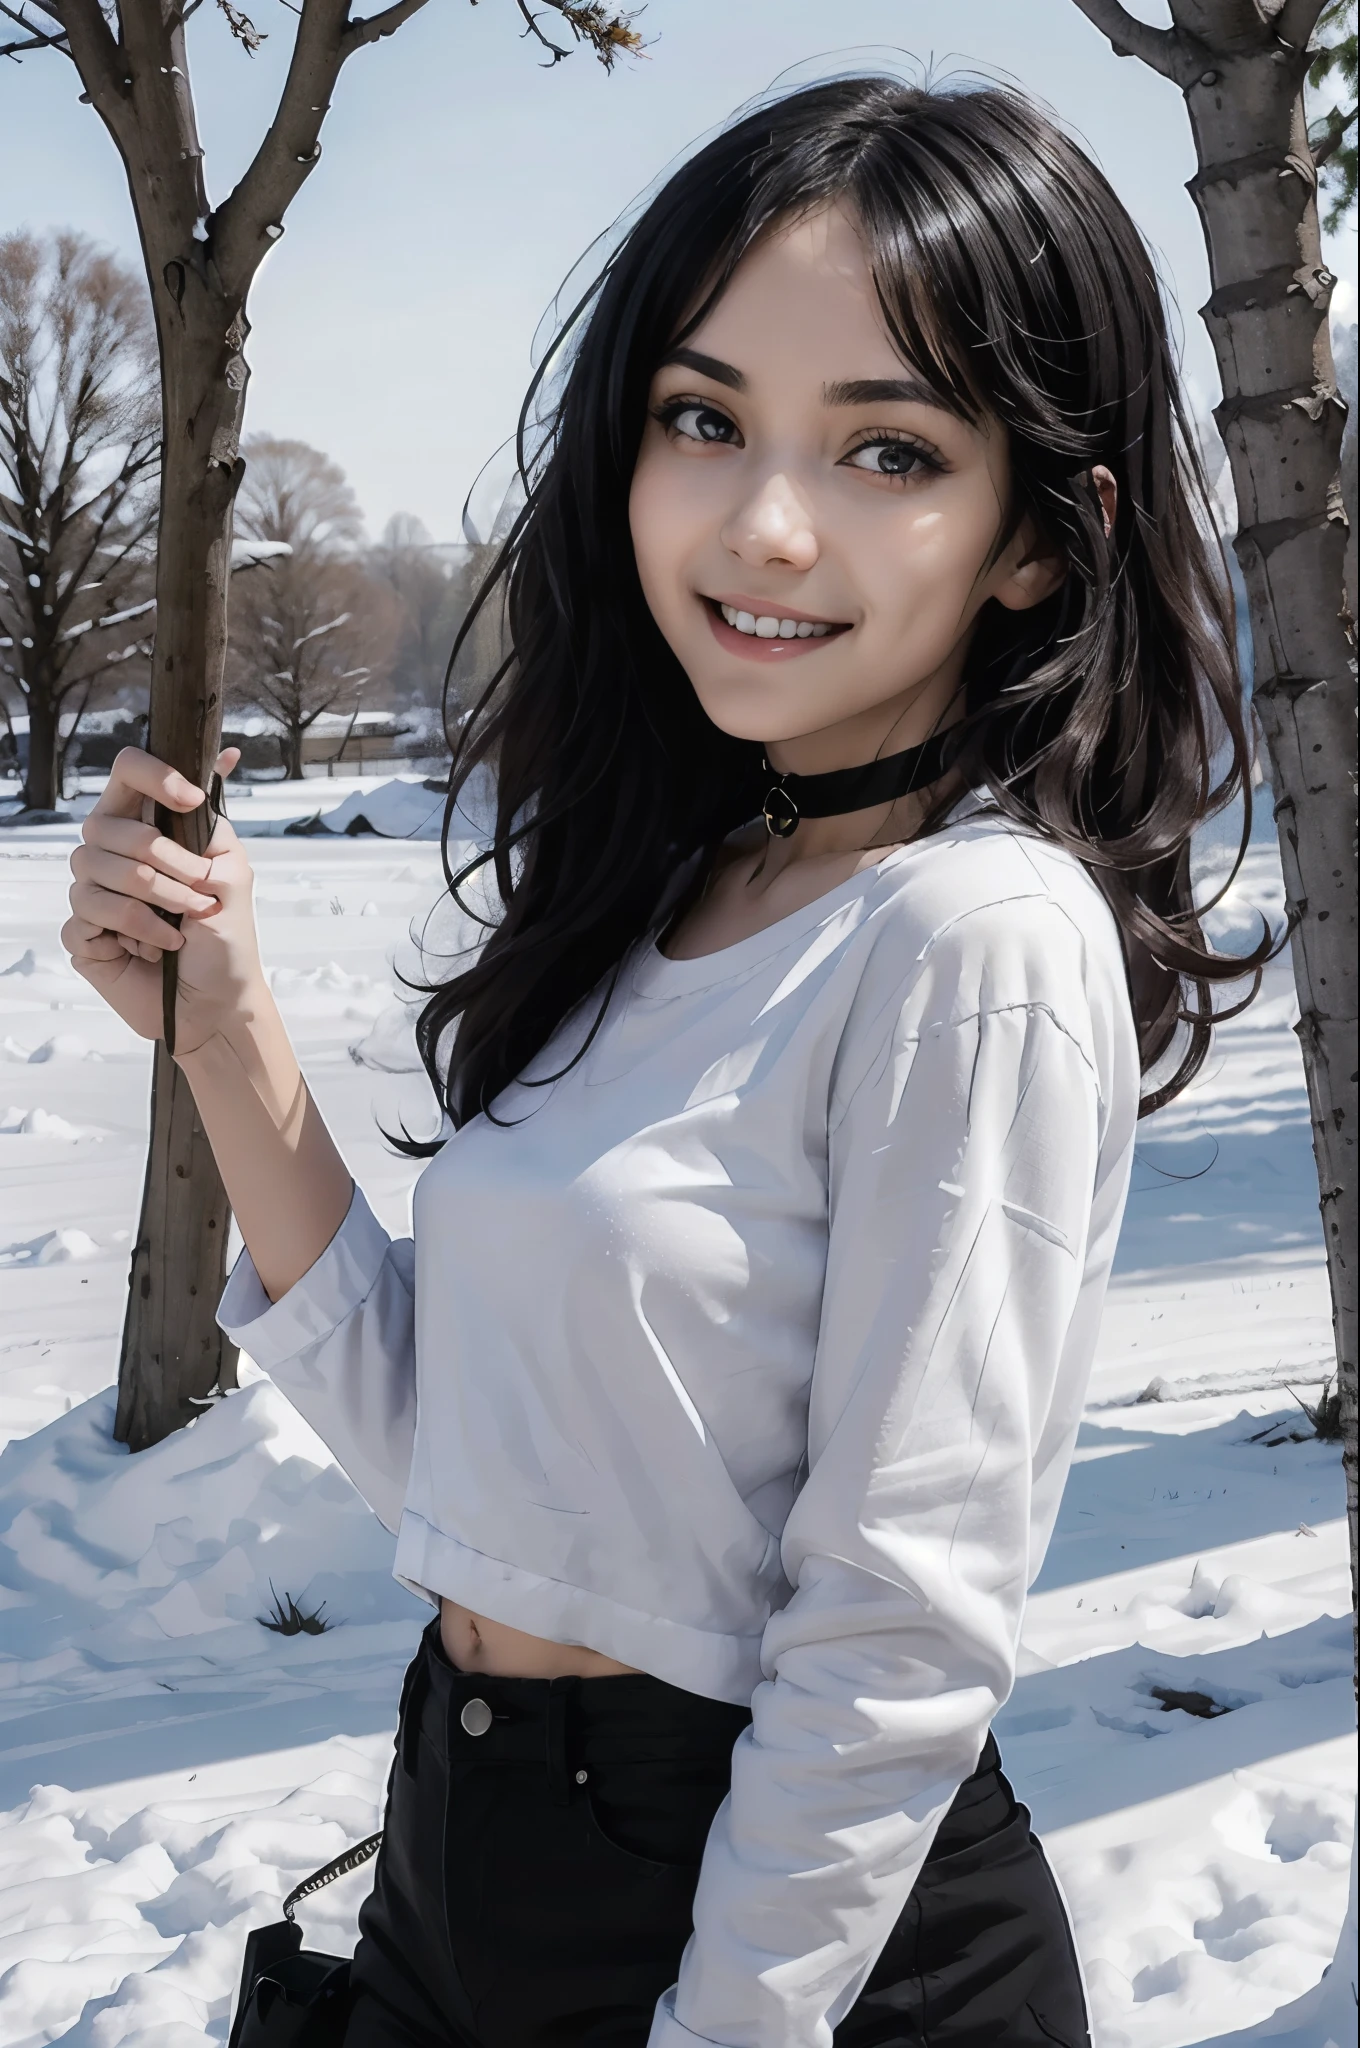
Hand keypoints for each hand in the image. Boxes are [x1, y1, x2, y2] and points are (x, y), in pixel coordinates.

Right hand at [61, 745, 269, 1056]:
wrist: (217, 1004)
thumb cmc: (225, 942)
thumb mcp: (232, 875)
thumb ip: (212, 825)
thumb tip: (222, 759)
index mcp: (149, 831)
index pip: (127, 774)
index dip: (152, 775)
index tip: (190, 798)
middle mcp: (114, 855)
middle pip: (103, 824)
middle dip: (162, 859)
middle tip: (199, 891)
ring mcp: (93, 894)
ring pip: (94, 869)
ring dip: (155, 898)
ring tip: (185, 924)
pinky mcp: (83, 934)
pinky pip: (88, 914)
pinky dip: (136, 930)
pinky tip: (157, 948)